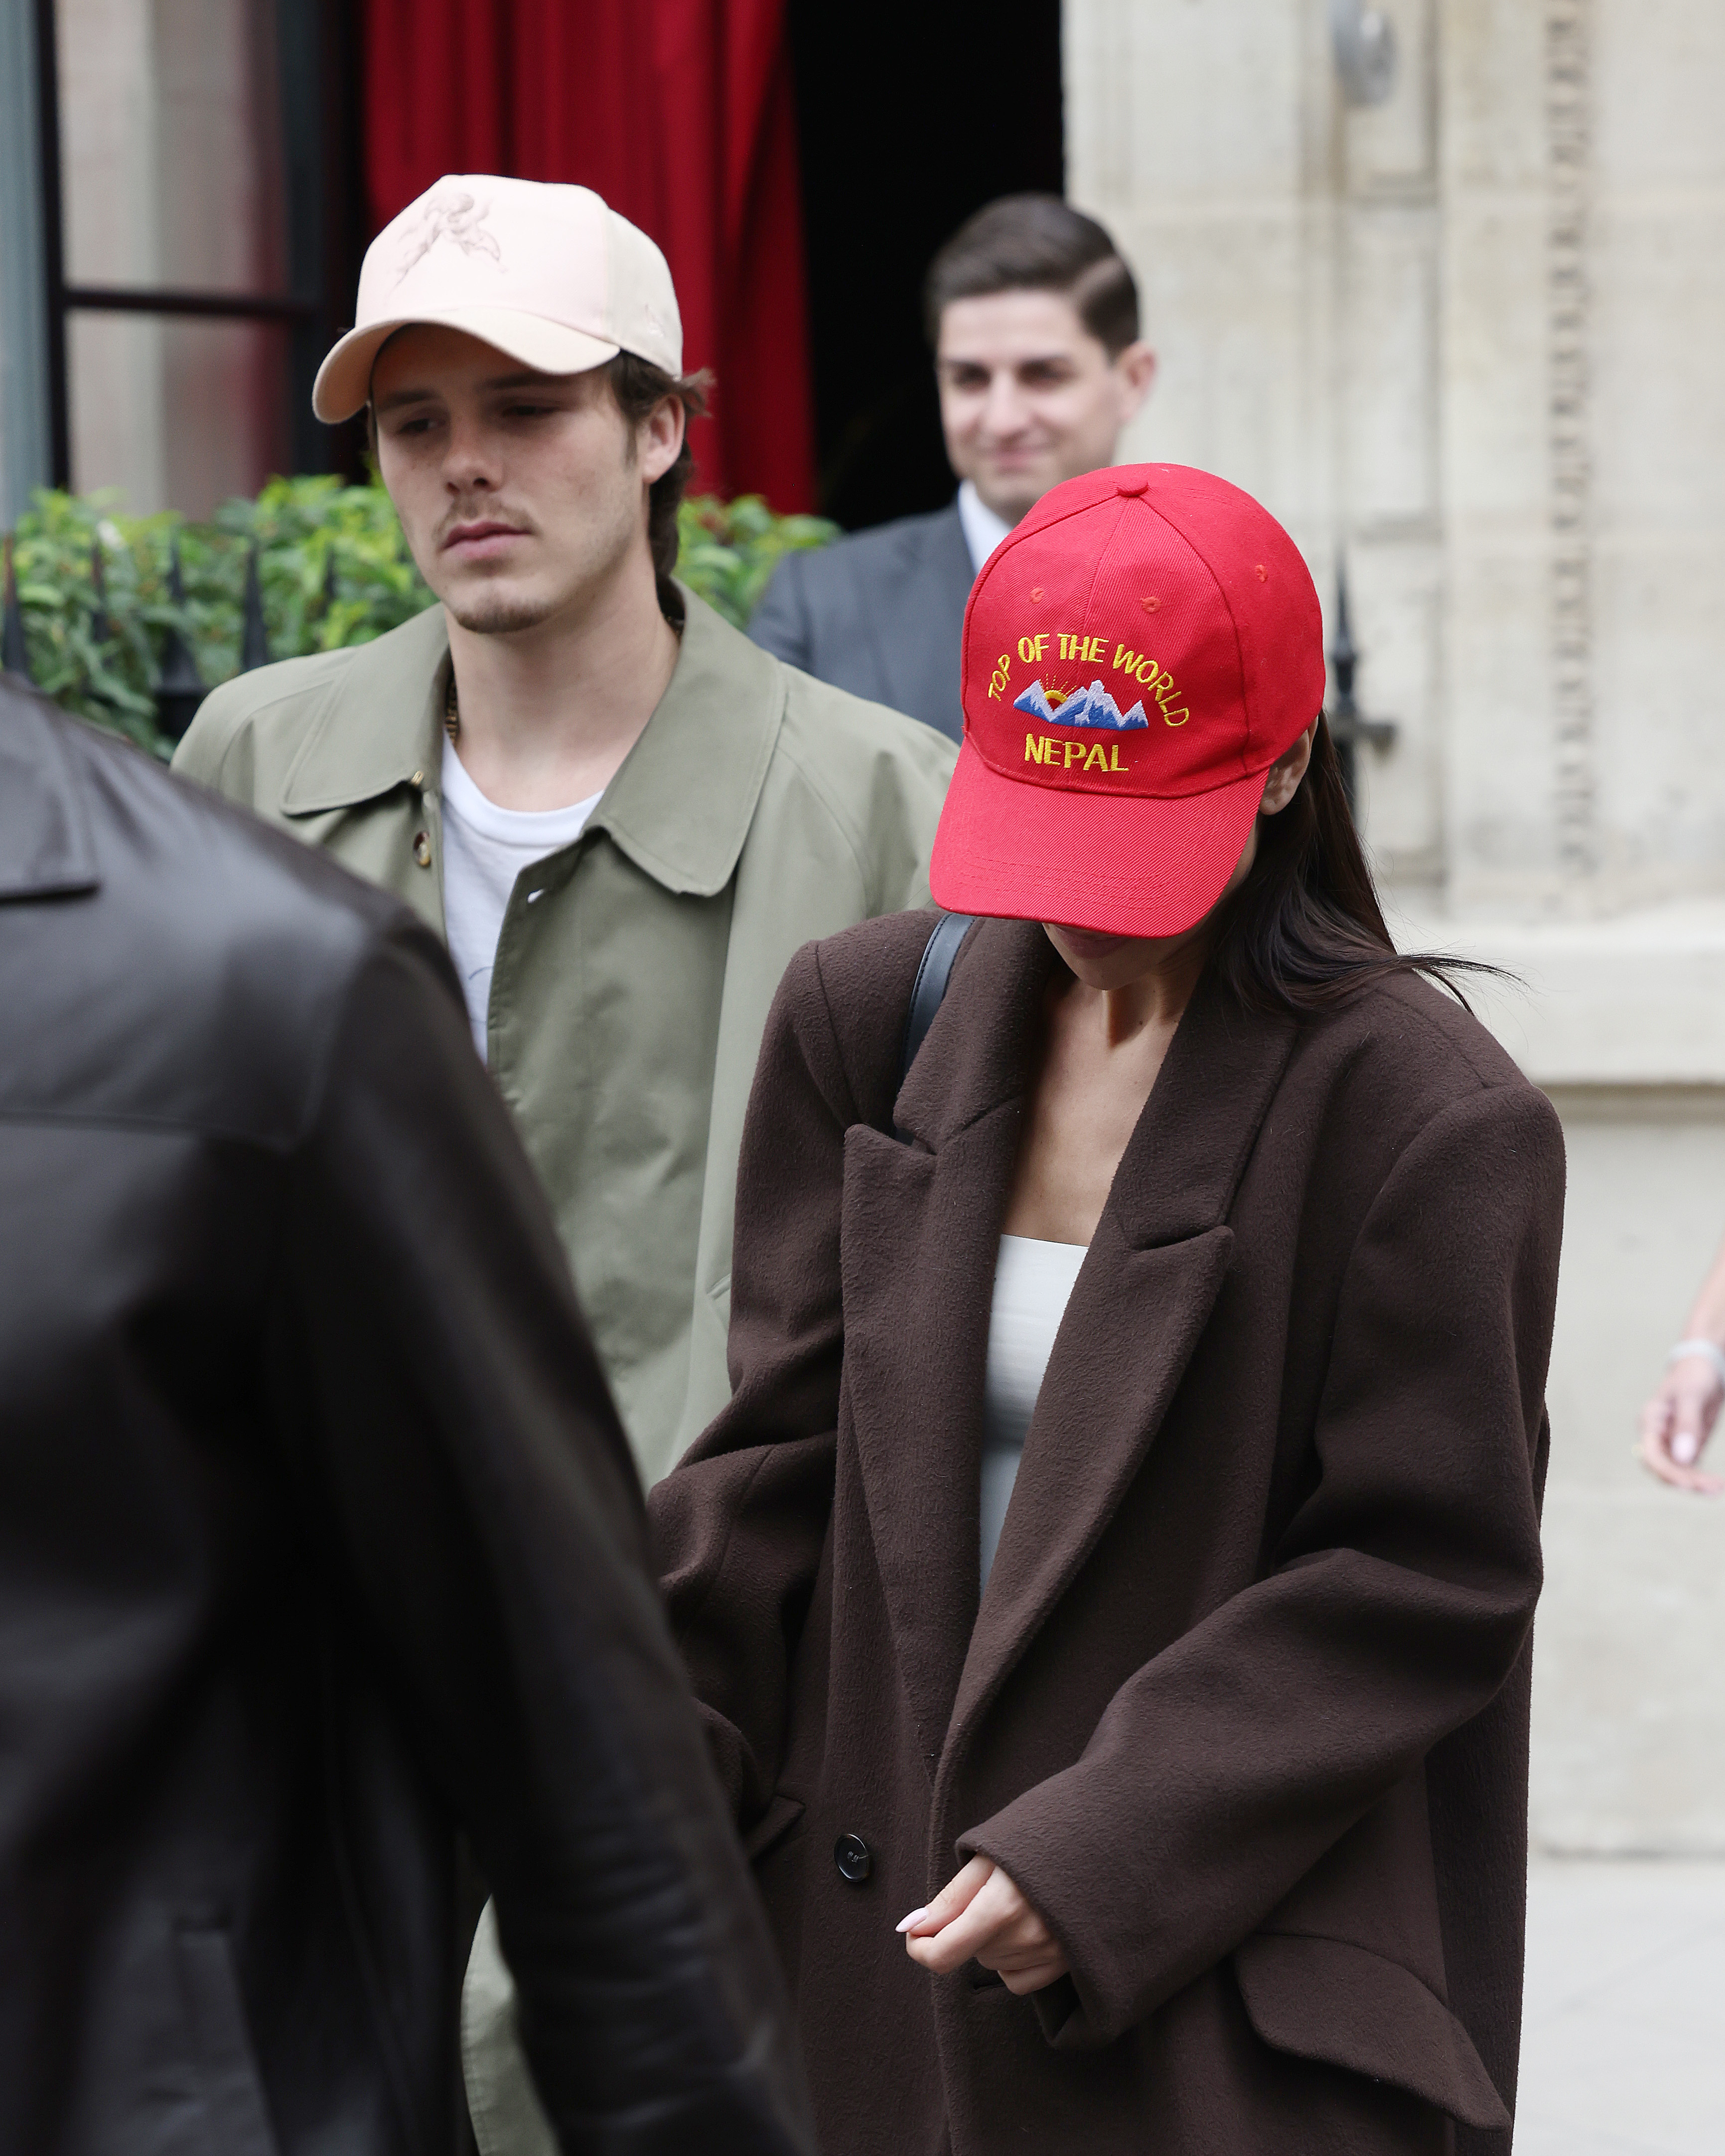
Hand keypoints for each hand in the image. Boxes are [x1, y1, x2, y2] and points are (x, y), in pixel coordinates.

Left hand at [897, 1854, 1069, 1995]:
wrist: (1093, 1843)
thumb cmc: (1035, 1840)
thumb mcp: (986, 1858)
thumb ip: (949, 1899)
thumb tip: (912, 1927)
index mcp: (1001, 1906)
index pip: (944, 1953)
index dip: (919, 1948)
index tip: (913, 1933)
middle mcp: (1026, 1936)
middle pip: (968, 1953)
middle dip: (964, 1928)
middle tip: (986, 1892)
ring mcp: (1048, 1953)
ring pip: (991, 1963)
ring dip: (989, 1941)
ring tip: (1012, 1904)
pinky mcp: (1064, 1964)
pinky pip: (1017, 1979)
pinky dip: (1011, 1960)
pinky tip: (1024, 1929)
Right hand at [1637, 1353, 1724, 1494]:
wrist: (1705, 1367)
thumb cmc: (1694, 1375)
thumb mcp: (1692, 1395)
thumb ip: (1686, 1425)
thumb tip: (1682, 1458)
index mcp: (1650, 1420)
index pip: (1651, 1455)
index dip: (1668, 1473)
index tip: (1690, 1485)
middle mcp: (1657, 1435)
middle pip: (1663, 1468)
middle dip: (1685, 1481)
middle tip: (1713, 1488)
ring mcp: (1670, 1442)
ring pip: (1677, 1472)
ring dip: (1696, 1482)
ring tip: (1719, 1488)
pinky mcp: (1686, 1446)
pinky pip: (1689, 1468)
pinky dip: (1701, 1477)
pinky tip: (1718, 1483)